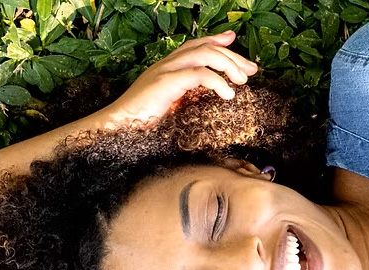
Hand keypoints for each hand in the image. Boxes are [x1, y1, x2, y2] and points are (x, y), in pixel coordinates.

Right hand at [103, 31, 258, 126]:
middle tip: (250, 70)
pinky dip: (217, 82)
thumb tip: (207, 98)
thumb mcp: (170, 109)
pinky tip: (228, 94)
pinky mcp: (166, 82)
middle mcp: (166, 64)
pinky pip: (198, 74)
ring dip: (228, 65)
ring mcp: (165, 71)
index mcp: (167, 68)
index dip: (217, 42)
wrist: (118, 128)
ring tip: (242, 82)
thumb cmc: (141, 124)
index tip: (236, 47)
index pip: (197, 46)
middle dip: (231, 56)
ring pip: (204, 55)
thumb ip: (186, 99)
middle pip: (205, 47)